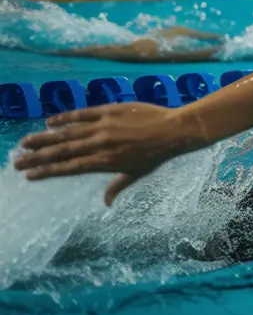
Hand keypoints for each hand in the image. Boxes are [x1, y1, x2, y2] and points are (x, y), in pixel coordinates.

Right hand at [16, 103, 200, 204]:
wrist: (174, 130)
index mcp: (105, 162)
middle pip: (62, 152)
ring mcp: (104, 126)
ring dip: (44, 138)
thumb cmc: (156, 155)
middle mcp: (100, 145)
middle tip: (17, 161)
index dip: (48, 171)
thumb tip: (106, 204)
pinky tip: (50, 121)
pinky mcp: (109, 111)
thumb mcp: (137, 174)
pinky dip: (65, 117)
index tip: (30, 175)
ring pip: (68, 133)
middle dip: (37, 157)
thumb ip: (117, 186)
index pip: (70, 168)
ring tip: (25, 143)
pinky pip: (83, 114)